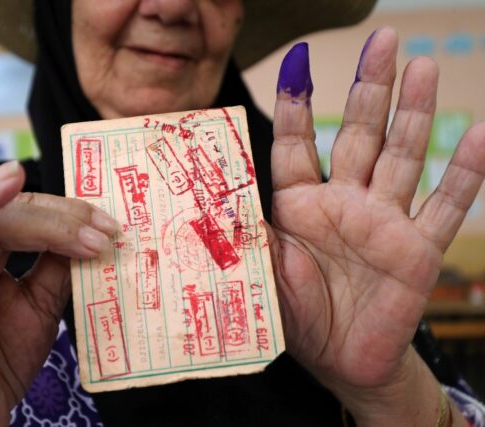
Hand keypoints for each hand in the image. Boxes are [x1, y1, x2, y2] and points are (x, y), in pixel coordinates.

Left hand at [269, 28, 483, 424]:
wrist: (340, 359)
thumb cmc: (296, 315)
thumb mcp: (262, 273)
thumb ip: (246, 235)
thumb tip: (210, 202)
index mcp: (299, 204)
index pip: (298, 143)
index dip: (298, 103)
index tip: (298, 60)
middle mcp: (344, 202)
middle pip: (359, 133)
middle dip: (369, 86)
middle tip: (382, 38)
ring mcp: (384, 221)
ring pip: (402, 155)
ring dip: (413, 112)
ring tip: (421, 66)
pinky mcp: (418, 249)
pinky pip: (445, 206)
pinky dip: (464, 173)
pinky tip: (479, 134)